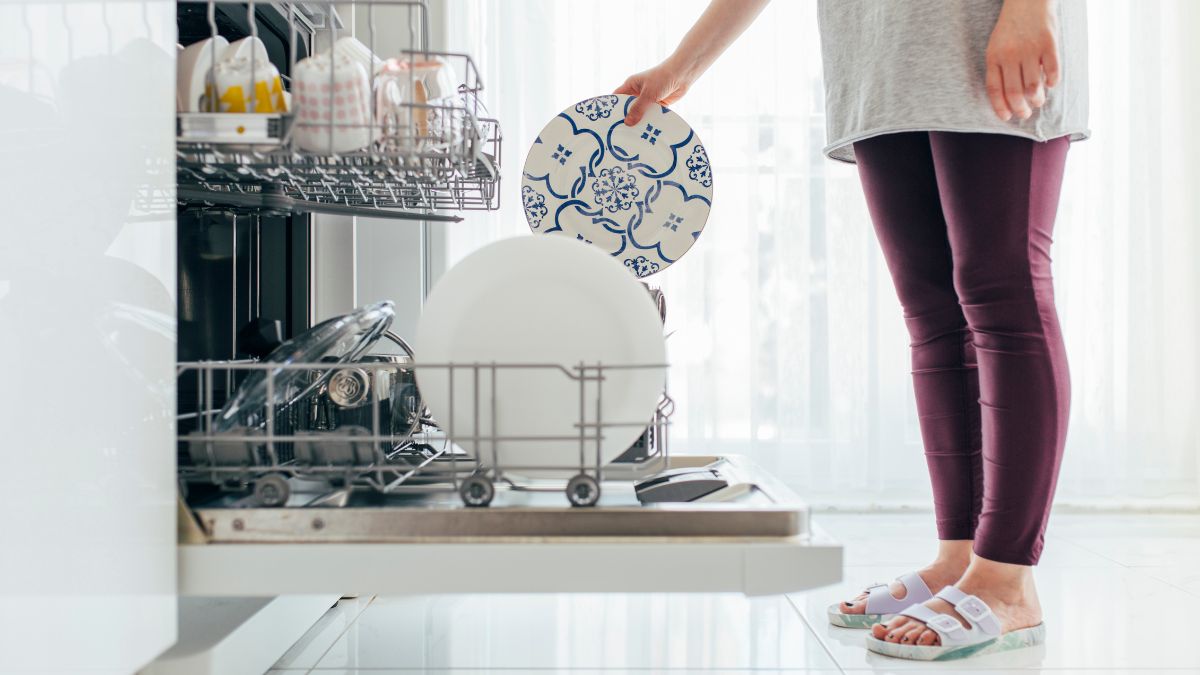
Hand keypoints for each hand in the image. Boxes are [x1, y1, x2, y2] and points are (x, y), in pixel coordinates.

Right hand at [614, 56, 694, 125]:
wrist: (682, 74)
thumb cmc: (662, 78)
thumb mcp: (648, 94)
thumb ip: (638, 109)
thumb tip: (627, 123)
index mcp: (631, 86)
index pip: (617, 98)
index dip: (611, 109)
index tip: (607, 122)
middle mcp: (637, 93)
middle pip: (627, 108)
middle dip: (625, 119)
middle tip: (618, 133)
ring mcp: (647, 100)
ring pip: (640, 114)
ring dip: (638, 122)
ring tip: (632, 137)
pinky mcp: (658, 105)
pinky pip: (651, 116)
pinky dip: (649, 122)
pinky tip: (646, 133)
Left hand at [985, 0, 1059, 120]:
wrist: (1027, 0)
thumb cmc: (1010, 28)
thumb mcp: (996, 46)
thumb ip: (1000, 69)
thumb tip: (1009, 98)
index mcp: (994, 57)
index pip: (995, 89)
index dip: (1001, 107)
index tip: (1007, 118)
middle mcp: (1010, 55)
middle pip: (1015, 92)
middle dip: (1020, 109)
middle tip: (1025, 113)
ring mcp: (1030, 49)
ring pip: (1033, 86)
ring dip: (1037, 99)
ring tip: (1038, 101)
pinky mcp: (1049, 43)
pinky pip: (1052, 71)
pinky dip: (1052, 82)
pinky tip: (1051, 84)